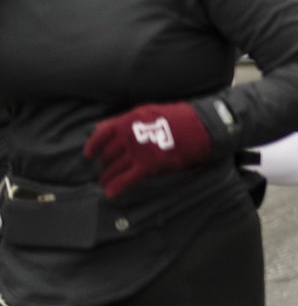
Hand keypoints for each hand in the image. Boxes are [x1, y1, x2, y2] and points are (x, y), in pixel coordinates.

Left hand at [84, 102, 213, 197]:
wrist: (202, 126)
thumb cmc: (177, 118)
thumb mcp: (148, 112)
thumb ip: (124, 121)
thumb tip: (99, 127)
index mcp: (129, 120)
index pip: (101, 134)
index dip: (93, 146)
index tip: (89, 154)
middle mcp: (130, 135)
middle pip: (107, 155)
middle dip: (104, 165)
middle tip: (106, 170)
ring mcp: (139, 151)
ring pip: (114, 169)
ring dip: (107, 178)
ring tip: (106, 183)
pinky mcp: (149, 165)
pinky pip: (126, 179)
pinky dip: (116, 187)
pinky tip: (111, 193)